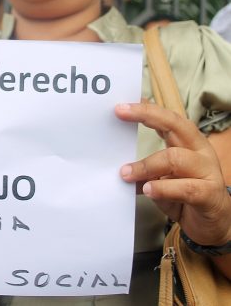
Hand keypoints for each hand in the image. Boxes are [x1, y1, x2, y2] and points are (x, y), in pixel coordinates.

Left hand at [116, 102, 230, 246]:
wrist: (215, 225)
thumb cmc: (184, 196)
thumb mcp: (160, 179)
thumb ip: (144, 169)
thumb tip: (117, 166)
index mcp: (188, 142)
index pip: (167, 118)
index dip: (145, 109)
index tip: (121, 105)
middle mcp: (200, 151)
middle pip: (175, 124)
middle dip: (146, 115)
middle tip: (120, 112)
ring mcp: (207, 171)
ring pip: (175, 158)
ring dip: (146, 165)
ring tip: (125, 173)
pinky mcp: (210, 194)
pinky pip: (186, 188)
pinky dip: (163, 188)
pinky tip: (148, 190)